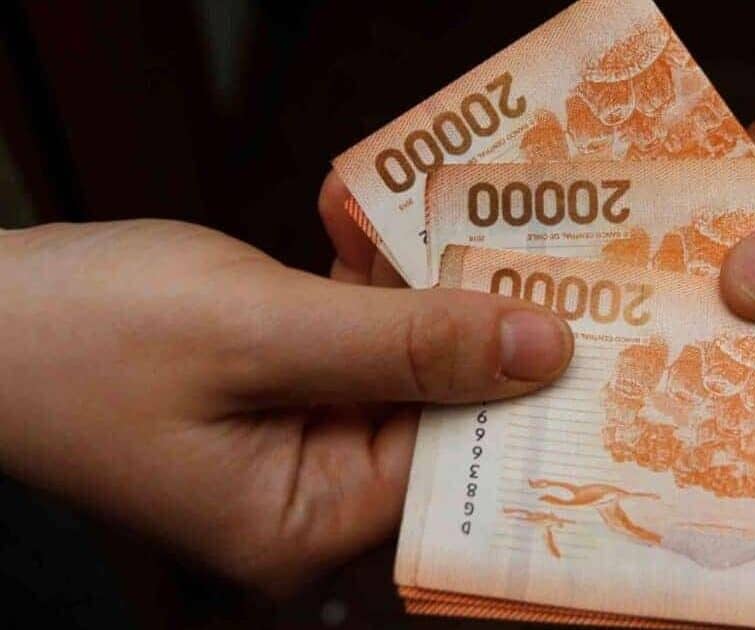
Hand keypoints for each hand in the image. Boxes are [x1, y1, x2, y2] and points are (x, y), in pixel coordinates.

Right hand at [0, 219, 571, 594]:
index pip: (451, 462)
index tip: (570, 309)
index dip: (515, 386)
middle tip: (511, 239)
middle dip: (462, 318)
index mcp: (303, 521)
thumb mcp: (259, 331)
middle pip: (428, 408)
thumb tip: (542, 349)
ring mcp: (287, 438)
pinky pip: (341, 335)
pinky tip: (356, 217)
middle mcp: (305, 495)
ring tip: (427, 206)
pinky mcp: (270, 387)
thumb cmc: (81, 337)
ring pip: (391, 360)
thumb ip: (407, 342)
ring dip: (405, 280)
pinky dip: (352, 277)